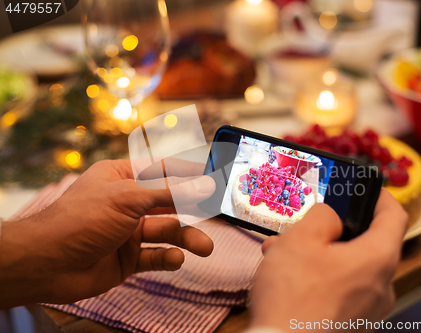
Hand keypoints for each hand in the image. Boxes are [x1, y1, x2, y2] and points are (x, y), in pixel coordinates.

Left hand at [0, 159, 215, 308]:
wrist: (47, 263)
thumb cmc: (81, 219)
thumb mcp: (128, 198)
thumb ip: (169, 193)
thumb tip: (204, 185)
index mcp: (122, 177)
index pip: (162, 170)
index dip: (188, 172)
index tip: (214, 175)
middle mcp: (127, 202)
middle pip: (169, 202)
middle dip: (193, 208)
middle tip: (218, 212)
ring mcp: (128, 231)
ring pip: (166, 231)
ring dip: (187, 238)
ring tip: (205, 247)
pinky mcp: (127, 257)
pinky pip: (155, 256)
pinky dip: (167, 257)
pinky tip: (175, 259)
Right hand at [249, 189, 407, 331]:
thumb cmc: (294, 297)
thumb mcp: (301, 239)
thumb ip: (322, 215)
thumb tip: (330, 217)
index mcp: (377, 260)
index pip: (395, 217)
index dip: (382, 196)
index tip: (368, 188)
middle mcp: (380, 287)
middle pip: (365, 243)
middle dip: (332, 229)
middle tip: (308, 223)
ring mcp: (367, 309)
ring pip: (346, 266)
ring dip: (318, 252)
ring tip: (283, 250)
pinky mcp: (350, 323)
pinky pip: (339, 288)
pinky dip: (318, 275)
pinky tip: (286, 274)